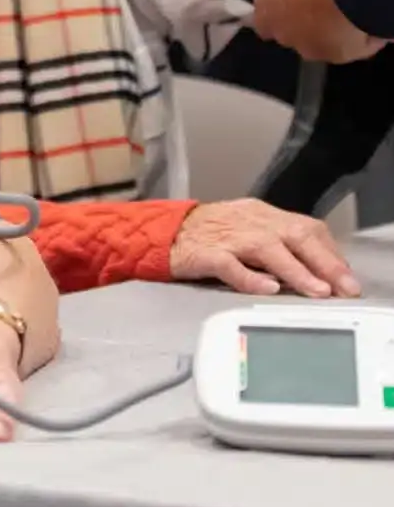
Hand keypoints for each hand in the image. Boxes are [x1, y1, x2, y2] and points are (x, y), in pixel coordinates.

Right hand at [170, 200, 360, 297]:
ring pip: (268, 248)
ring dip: (297, 270)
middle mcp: (249, 221)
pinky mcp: (205, 254)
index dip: (330, 253)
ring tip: (316, 291)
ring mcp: (227, 236)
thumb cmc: (206, 236)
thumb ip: (277, 247)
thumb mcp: (247, 231)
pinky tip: (267, 288)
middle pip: (295, 235)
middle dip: (325, 262)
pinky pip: (230, 265)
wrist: (160, 232)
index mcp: (261, 215)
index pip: (306, 228)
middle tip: (344, 287)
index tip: (346, 278)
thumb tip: (314, 273)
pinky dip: (251, 278)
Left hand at [252, 0, 383, 62]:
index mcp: (265, 10)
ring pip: (325, 37)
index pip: (266, 11)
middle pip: (295, 28)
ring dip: (334, 23)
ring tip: (350, 2)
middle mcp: (285, 35)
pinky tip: (368, 15)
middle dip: (307, 14)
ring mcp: (315, 48)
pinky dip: (361, 33)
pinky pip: (353, 44)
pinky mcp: (344, 54)